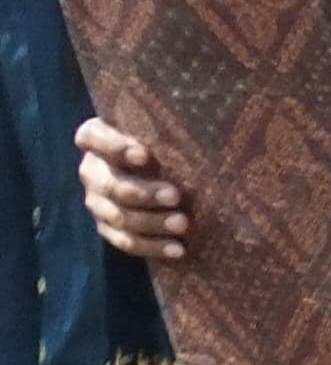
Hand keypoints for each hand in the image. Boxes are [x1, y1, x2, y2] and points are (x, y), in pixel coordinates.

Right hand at [76, 117, 189, 260]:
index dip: (115, 147)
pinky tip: (178, 249)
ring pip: (118, 216)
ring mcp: (96, 201)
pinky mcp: (107, 226)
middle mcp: (91, 170)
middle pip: (110, 185)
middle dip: (143, 193)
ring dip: (151, 223)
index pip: (93, 138)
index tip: (145, 154)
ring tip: (183, 223)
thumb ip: (167, 126)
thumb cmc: (163, 141)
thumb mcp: (160, 130)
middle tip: (175, 196)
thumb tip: (205, 116)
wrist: (157, 172)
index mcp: (96, 138)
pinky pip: (125, 241)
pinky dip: (152, 246)